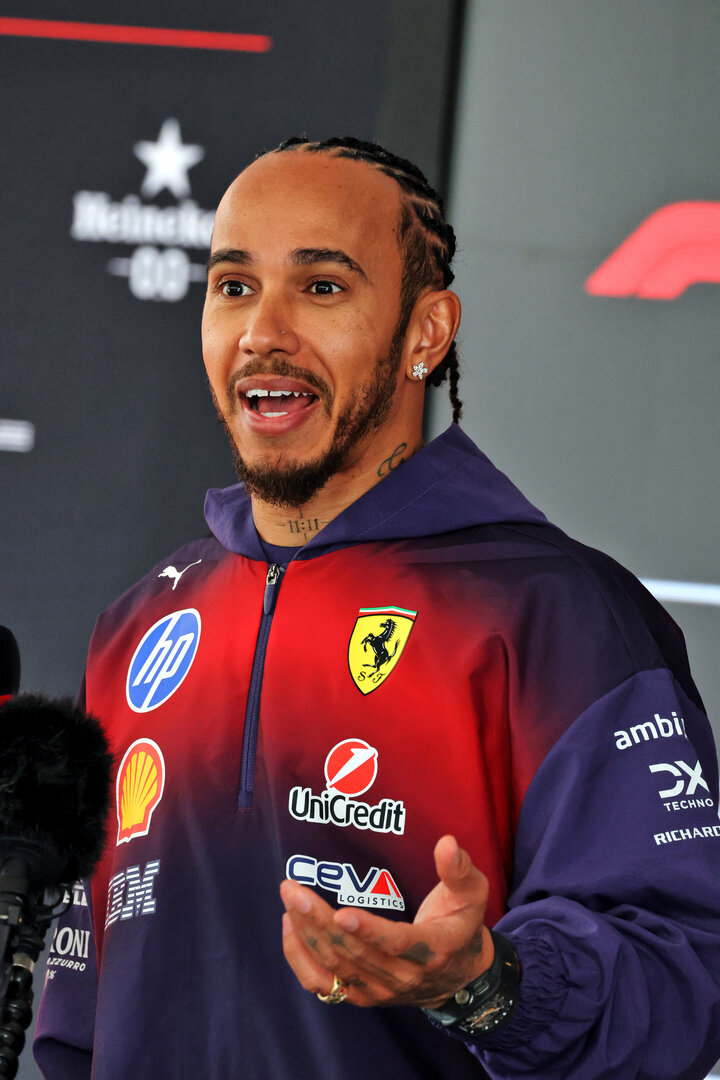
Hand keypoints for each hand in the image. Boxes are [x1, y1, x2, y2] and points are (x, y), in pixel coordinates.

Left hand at [280, 835, 492, 1008]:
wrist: (459, 976)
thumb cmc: (462, 924)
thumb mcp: (472, 894)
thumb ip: (459, 869)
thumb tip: (447, 843)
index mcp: (432, 949)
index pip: (396, 945)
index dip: (368, 931)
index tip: (341, 914)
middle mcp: (403, 976)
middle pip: (354, 953)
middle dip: (319, 921)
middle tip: (293, 889)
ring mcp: (379, 990)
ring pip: (335, 966)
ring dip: (307, 934)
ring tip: (290, 900)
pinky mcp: (361, 995)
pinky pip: (323, 985)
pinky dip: (301, 959)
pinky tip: (290, 928)